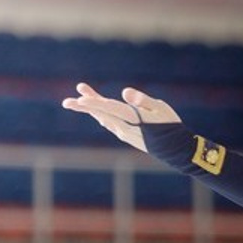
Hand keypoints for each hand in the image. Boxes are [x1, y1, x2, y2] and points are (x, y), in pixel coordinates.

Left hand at [61, 84, 180, 151]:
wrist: (177, 150)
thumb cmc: (171, 126)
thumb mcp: (162, 108)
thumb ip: (143, 99)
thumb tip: (125, 92)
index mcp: (133, 119)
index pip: (110, 109)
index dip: (94, 103)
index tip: (80, 98)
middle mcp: (125, 128)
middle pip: (101, 114)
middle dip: (84, 106)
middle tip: (66, 102)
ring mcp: (124, 133)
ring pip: (104, 118)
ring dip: (91, 108)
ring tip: (80, 96)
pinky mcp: (127, 136)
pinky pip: (109, 123)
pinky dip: (100, 114)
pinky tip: (96, 111)